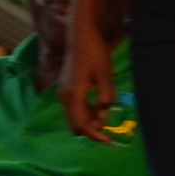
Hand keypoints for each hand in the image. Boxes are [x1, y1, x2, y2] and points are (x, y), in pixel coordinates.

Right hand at [63, 25, 119, 141]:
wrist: (80, 35)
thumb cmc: (95, 52)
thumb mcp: (105, 74)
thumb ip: (105, 96)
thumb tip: (105, 114)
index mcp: (74, 95)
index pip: (82, 125)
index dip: (95, 136)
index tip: (109, 140)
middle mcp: (65, 97)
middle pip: (76, 125)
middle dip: (92, 129)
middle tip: (109, 126)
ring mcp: (64, 93)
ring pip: (75, 117)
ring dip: (90, 120)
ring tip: (106, 110)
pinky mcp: (66, 88)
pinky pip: (75, 108)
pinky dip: (86, 112)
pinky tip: (99, 104)